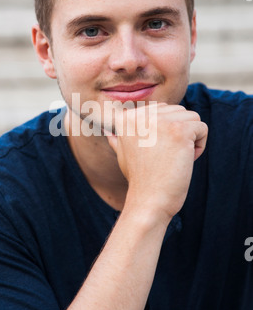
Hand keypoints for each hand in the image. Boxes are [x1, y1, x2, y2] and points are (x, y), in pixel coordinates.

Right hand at [107, 103, 207, 222]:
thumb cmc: (139, 180)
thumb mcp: (123, 155)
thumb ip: (118, 139)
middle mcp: (141, 114)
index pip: (161, 109)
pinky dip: (199, 146)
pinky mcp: (179, 130)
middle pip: (177, 111)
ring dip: (190, 139)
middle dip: (179, 134)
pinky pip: (202, 127)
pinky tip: (185, 160)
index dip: (164, 132)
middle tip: (166, 158)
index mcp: (126, 117)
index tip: (155, 153)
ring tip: (175, 158)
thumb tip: (109, 133)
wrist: (148, 200)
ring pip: (191, 117)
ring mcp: (161, 121)